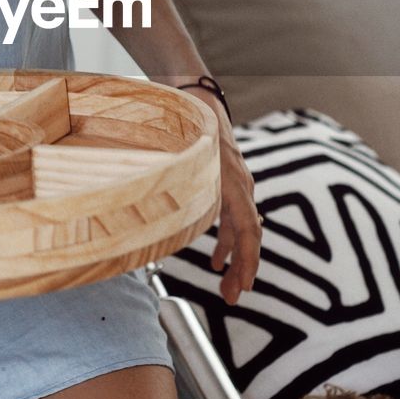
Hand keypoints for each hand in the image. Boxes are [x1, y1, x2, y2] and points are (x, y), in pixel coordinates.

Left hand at [186, 90, 261, 305]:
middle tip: (232, 298)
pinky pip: (233, 220)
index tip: (244, 285)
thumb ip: (177, 182)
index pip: (249, 228)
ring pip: (242, 230)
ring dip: (235, 261)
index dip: (247, 258)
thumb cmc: (190, 128)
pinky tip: (215, 263)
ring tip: (226, 289)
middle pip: (249, 235)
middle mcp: (241, 186)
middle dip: (243, 269)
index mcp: (232, 182)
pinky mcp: (227, 187)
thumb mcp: (184, 158)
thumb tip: (150, 209)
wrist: (200, 101)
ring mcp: (236, 187)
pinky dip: (226, 243)